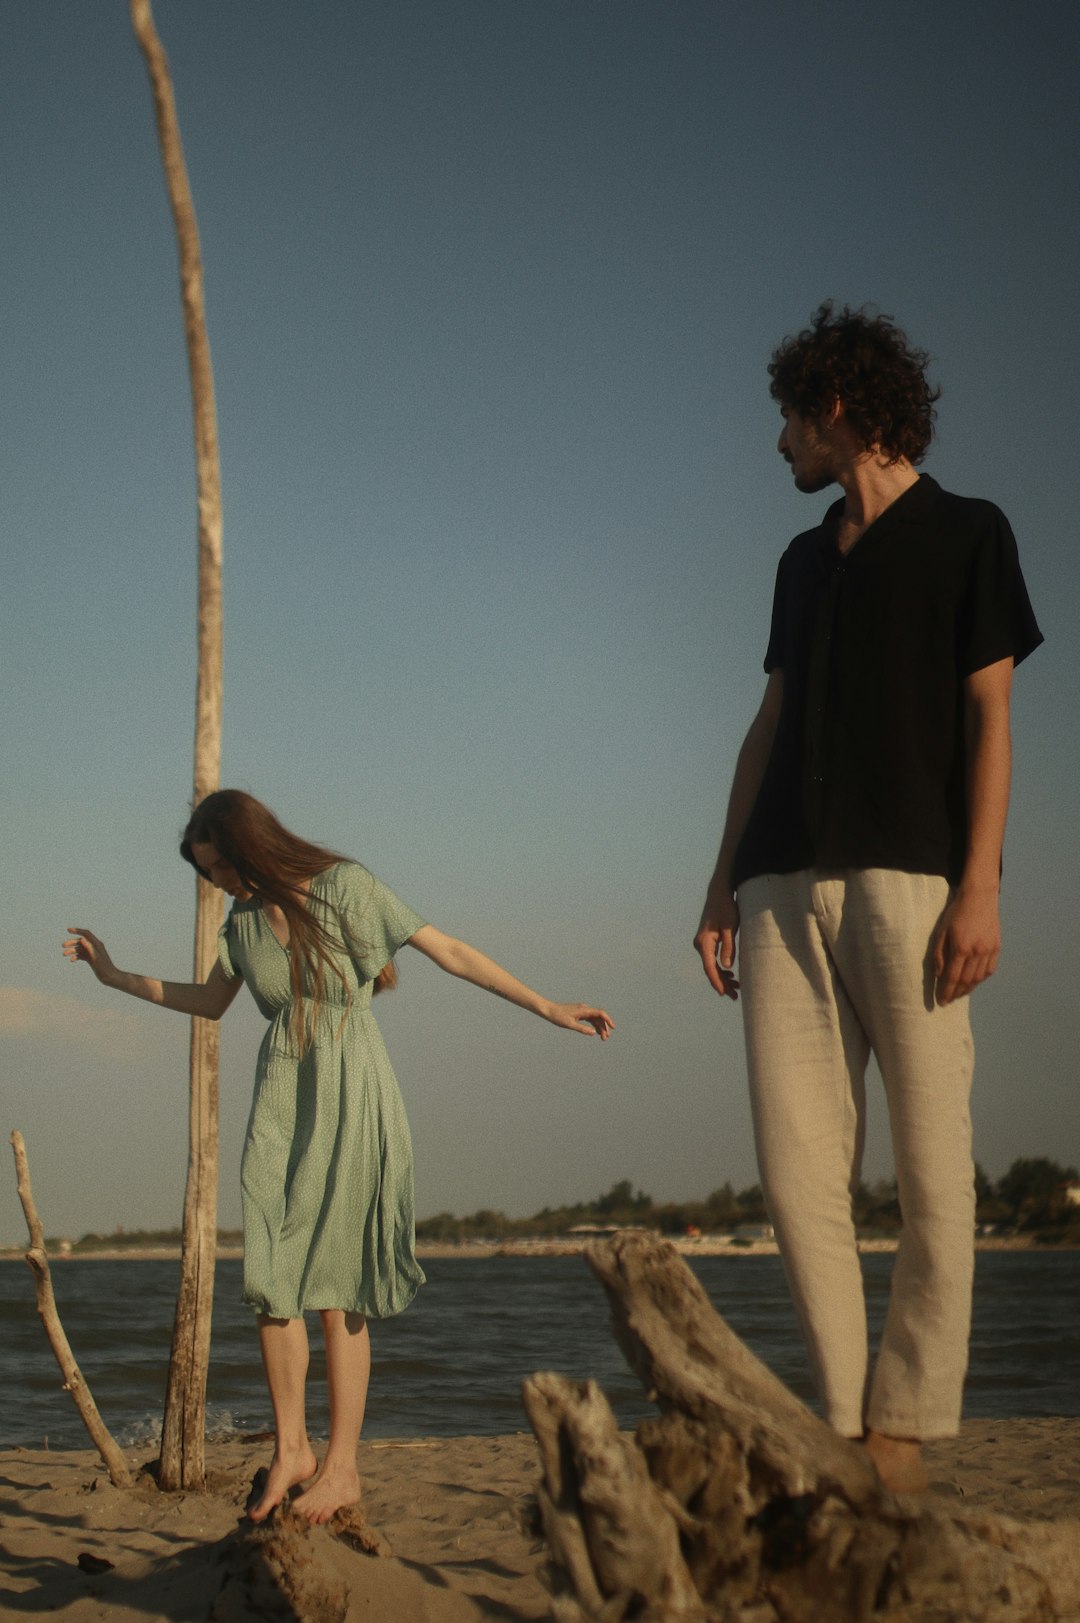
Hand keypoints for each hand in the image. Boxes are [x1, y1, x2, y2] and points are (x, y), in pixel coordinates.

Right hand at [63, 927, 117, 985]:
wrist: (109, 977)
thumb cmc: (104, 968)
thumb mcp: (95, 957)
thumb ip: (89, 948)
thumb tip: (82, 939)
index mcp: (97, 944)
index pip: (86, 934)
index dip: (77, 931)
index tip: (68, 930)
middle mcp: (95, 947)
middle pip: (81, 941)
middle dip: (72, 942)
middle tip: (63, 946)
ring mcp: (92, 953)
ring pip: (80, 949)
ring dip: (72, 950)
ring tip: (64, 954)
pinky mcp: (91, 959)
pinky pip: (82, 955)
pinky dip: (76, 956)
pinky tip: (71, 960)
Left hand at [547, 1003, 613, 1038]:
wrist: (549, 1010)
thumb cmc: (558, 1017)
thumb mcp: (570, 1025)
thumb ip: (582, 1029)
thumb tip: (594, 1033)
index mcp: (584, 1010)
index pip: (600, 1013)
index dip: (608, 1020)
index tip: (613, 1027)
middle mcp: (585, 1009)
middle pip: (599, 1017)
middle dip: (604, 1027)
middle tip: (605, 1038)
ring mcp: (582, 1011)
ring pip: (595, 1019)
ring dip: (600, 1027)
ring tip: (602, 1037)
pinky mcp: (579, 1014)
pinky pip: (590, 1019)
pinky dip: (594, 1025)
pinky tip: (595, 1032)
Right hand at [693, 889, 740, 1000]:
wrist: (719, 894)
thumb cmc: (726, 908)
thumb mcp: (730, 927)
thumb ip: (728, 947)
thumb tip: (727, 966)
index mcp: (704, 942)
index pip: (709, 967)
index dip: (717, 982)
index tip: (724, 993)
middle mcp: (700, 944)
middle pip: (710, 969)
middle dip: (722, 983)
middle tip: (735, 996)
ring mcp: (703, 944)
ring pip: (711, 966)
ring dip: (723, 977)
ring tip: (737, 988)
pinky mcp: (708, 942)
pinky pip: (712, 959)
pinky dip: (721, 968)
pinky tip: (731, 974)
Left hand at [933, 886, 1000, 1004]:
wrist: (979, 897)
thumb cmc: (956, 912)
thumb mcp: (942, 931)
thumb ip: (939, 954)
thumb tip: (939, 975)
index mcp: (961, 948)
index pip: (952, 977)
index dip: (946, 991)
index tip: (940, 1001)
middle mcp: (977, 952)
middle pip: (966, 981)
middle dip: (956, 993)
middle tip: (948, 1000)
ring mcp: (989, 950)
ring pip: (978, 978)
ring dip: (968, 989)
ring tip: (958, 994)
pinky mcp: (996, 948)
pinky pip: (989, 970)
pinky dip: (981, 979)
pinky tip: (973, 982)